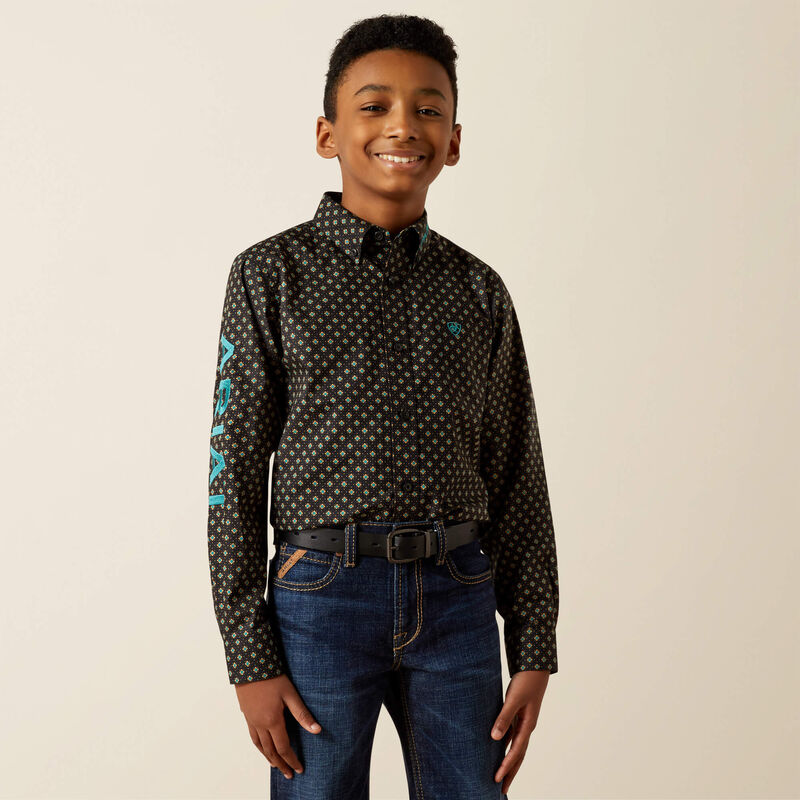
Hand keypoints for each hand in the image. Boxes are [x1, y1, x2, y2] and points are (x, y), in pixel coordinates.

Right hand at [235, 674, 321, 780]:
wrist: (250, 662)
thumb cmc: (272, 676)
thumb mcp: (290, 693)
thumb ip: (302, 714)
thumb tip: (317, 730)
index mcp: (272, 721)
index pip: (283, 748)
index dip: (292, 760)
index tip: (299, 769)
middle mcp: (260, 724)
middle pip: (270, 751)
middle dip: (281, 764)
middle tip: (289, 774)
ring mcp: (251, 720)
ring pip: (259, 746)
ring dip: (268, 757)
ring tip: (276, 765)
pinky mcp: (246, 714)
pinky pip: (252, 737)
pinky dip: (259, 746)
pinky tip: (262, 746)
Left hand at [490, 669, 549, 793]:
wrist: (535, 666)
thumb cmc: (526, 681)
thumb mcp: (514, 699)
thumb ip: (504, 717)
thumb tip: (494, 738)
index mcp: (527, 725)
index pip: (516, 752)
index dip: (506, 766)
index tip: (497, 780)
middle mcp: (526, 726)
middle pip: (518, 755)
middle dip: (510, 772)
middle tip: (501, 789)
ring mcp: (524, 721)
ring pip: (515, 746)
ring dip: (508, 761)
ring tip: (500, 774)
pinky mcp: (519, 713)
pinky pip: (512, 734)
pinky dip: (506, 744)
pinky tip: (497, 748)